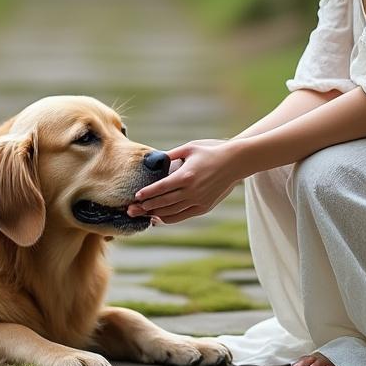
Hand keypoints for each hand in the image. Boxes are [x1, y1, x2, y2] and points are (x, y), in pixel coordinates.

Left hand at [127, 138, 244, 222]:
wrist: (235, 162)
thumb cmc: (211, 151)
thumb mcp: (189, 148)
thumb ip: (171, 155)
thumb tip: (155, 159)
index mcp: (186, 176)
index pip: (161, 188)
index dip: (147, 193)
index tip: (135, 196)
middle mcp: (191, 191)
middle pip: (163, 202)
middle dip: (145, 207)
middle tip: (130, 210)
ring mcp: (198, 201)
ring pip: (172, 212)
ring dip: (155, 214)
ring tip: (142, 214)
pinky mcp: (204, 207)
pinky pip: (183, 216)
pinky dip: (169, 218)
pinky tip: (159, 217)